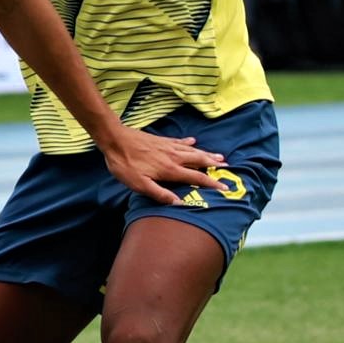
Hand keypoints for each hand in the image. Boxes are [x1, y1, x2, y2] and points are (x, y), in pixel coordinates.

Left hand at [99, 128, 226, 205]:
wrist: (115, 139)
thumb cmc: (125, 164)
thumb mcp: (140, 185)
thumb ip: (160, 194)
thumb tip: (179, 203)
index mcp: (170, 169)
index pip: (196, 177)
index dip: (211, 183)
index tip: (224, 187)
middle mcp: (173, 156)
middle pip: (199, 160)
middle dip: (214, 164)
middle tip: (228, 167)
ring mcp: (168, 146)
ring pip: (193, 150)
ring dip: (206, 153)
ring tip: (219, 156)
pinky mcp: (161, 140)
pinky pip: (180, 141)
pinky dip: (189, 143)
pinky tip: (193, 141)